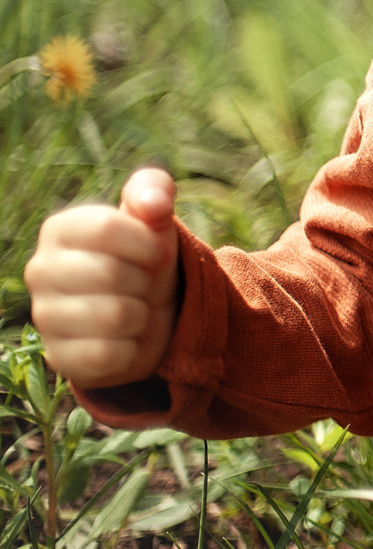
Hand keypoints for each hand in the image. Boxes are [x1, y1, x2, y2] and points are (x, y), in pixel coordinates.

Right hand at [25, 167, 181, 388]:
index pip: (106, 227)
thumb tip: (155, 202)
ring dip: (142, 314)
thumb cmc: (146, 257)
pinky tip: (126, 338)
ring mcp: (44, 316)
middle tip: (143, 283)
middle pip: (111, 274)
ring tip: (136, 308)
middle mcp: (40, 271)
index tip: (157, 252)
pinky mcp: (59, 357)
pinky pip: (110, 354)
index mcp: (59, 229)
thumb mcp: (155, 217)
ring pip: (114, 317)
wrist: (147, 311)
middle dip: (146, 280)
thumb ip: (154, 191)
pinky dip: (133, 347)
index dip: (147, 242)